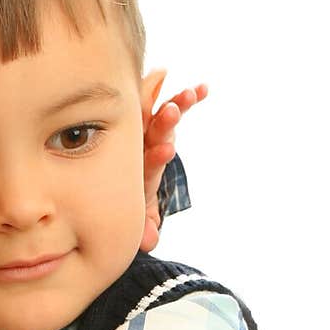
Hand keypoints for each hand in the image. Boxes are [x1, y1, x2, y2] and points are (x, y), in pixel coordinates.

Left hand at [140, 69, 208, 251]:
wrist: (127, 183)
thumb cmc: (135, 202)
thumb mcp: (140, 218)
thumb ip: (144, 228)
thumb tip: (149, 240)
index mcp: (135, 172)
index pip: (144, 163)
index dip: (154, 157)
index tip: (165, 150)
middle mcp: (139, 148)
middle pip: (149, 133)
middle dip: (163, 123)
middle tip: (171, 112)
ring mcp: (149, 132)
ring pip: (159, 115)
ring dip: (174, 103)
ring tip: (188, 94)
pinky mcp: (162, 123)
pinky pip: (173, 108)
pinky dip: (187, 99)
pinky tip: (202, 89)